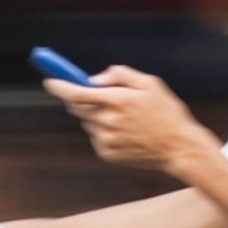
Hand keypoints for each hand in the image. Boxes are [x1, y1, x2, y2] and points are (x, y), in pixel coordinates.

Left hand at [52, 66, 216, 174]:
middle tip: (93, 94)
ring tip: (124, 118)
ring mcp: (106, 139)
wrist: (179, 148)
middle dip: (79, 98)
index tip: (49, 80)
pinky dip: (104, 131)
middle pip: (77, 107)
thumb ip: (119, 75)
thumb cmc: (166, 111)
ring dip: (96, 116)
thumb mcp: (150, 83)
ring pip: (88, 122)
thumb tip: (92, 79)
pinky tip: (126, 133)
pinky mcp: (108, 153)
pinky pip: (97, 137)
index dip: (59, 85)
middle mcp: (108, 121)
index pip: (76, 92)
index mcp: (117, 100)